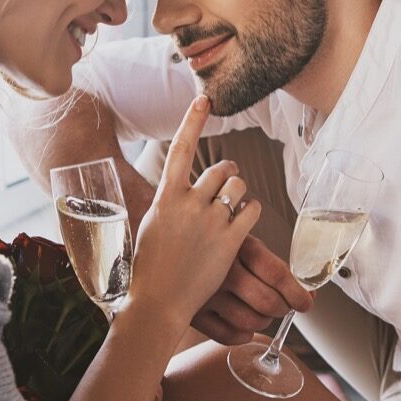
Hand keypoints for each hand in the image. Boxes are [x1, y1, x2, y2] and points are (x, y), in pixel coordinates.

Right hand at [126, 95, 260, 328]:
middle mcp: (189, 204)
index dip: (193, 121)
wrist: (158, 301)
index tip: (204, 99)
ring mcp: (210, 222)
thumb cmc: (149, 267)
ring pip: (238, 186)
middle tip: (228, 180)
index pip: (181, 149)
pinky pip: (251, 211)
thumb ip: (168, 204)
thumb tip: (177, 192)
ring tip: (232, 206)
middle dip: (229, 172)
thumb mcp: (152, 225)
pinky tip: (241, 222)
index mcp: (165, 197)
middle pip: (221, 169)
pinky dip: (250, 212)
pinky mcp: (230, 241)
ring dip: (239, 192)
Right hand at [190, 236, 314, 344]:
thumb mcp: (242, 240)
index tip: (307, 302)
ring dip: (264, 321)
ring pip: (251, 322)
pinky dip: (242, 334)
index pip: (277, 274)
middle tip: (284, 304)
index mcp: (237, 245)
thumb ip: (272, 264)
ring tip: (260, 310)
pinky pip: (228, 335)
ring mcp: (205, 294)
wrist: (169, 245)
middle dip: (284, 308)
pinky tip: (242, 322)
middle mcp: (220, 270)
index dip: (297, 293)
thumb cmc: (214, 245)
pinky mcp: (192, 313)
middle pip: (268, 302)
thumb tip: (308, 292)